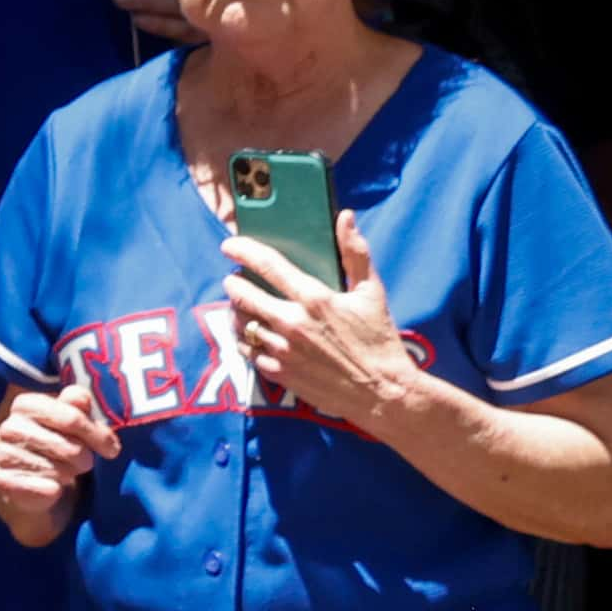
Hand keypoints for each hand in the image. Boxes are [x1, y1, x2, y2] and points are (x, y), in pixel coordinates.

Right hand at [0, 375, 116, 546]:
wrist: (25, 477)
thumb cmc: (54, 443)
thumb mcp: (71, 422)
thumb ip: (78, 407)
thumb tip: (81, 398)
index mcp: (25, 404)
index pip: (72, 418)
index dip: (97, 435)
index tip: (111, 448)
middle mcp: (9, 427)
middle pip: (70, 447)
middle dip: (84, 458)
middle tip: (83, 461)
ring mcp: (3, 455)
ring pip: (59, 470)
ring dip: (69, 474)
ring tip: (65, 471)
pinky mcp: (3, 482)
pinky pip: (47, 489)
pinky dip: (56, 491)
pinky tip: (51, 487)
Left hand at [221, 209, 417, 428]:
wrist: (382, 393)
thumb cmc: (379, 340)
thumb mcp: (372, 292)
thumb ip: (355, 253)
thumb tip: (344, 217)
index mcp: (314, 298)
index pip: (267, 265)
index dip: (242, 251)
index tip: (229, 246)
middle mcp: (292, 322)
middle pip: (242, 294)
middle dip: (233, 283)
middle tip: (235, 280)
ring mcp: (282, 350)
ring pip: (239, 322)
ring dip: (237, 311)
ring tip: (244, 306)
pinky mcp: (278, 373)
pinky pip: (247, 350)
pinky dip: (246, 339)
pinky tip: (254, 334)